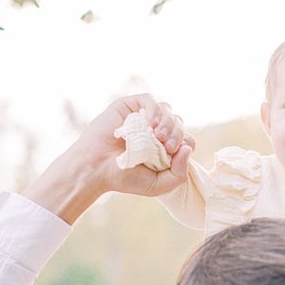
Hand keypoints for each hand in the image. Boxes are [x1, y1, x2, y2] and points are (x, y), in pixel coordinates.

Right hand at [26, 94, 195, 222]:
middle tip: (167, 146)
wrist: (96, 168)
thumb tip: (187, 148)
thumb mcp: (158, 185)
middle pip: (179, 124)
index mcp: (164, 148)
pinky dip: (154, 109)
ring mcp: (143, 118)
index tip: (174, 154)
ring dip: (168, 122)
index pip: (186, 139)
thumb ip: (179, 173)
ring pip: (167, 110)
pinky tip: (150, 123)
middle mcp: (155, 131)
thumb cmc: (125, 178)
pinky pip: (149, 100)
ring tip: (158, 136)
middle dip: (177, 134)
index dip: (186, 143)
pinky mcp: (130, 107)